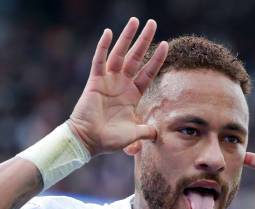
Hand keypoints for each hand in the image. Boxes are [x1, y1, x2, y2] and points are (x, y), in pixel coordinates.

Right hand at [68, 18, 167, 155]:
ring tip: (135, 21)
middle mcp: (121, 84)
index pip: (148, 72)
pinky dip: (103, 47)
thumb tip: (159, 133)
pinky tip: (109, 32)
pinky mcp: (95, 81)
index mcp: (132, 95)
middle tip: (152, 22)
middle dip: (144, 40)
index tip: (165, 44)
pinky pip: (99, 60)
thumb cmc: (109, 139)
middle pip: (136, 58)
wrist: (89, 142)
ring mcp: (108, 81)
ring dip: (127, 37)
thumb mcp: (134, 135)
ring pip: (119, 54)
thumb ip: (147, 130)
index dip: (157, 59)